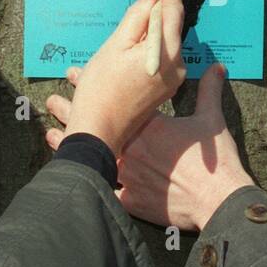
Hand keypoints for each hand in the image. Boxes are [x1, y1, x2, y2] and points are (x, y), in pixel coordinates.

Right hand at [44, 0, 185, 156]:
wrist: (99, 130)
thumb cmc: (102, 87)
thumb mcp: (117, 44)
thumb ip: (139, 16)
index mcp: (168, 52)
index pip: (173, 10)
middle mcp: (178, 65)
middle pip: (171, 26)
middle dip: (160, 6)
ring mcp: (173, 79)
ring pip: (166, 42)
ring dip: (153, 26)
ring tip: (138, 13)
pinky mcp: (165, 88)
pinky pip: (162, 57)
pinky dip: (151, 44)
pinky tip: (134, 40)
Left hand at [47, 62, 254, 231]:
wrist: (216, 199)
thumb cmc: (214, 162)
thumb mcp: (212, 120)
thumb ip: (209, 90)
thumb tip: (216, 67)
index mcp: (149, 125)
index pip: (116, 101)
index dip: (94, 87)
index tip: (75, 75)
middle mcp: (132, 147)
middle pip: (96, 126)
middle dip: (72, 112)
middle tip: (53, 101)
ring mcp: (128, 174)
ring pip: (93, 156)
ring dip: (69, 143)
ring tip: (50, 133)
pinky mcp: (129, 199)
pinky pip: (103, 189)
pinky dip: (86, 180)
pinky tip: (70, 174)